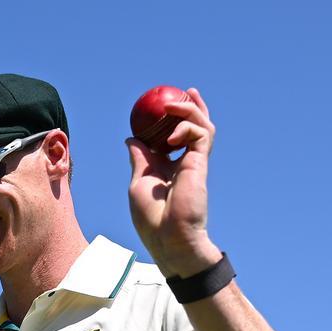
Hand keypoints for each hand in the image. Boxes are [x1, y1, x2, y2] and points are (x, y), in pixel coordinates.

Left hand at [126, 87, 220, 276]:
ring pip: (200, 125)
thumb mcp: (139, 183)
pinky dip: (187, 126)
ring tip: (173, 103)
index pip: (170, 138)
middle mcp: (182, 164)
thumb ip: (139, 159)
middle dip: (189, 108)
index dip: (168, 122)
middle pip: (191, 128)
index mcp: (167, 170)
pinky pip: (200, 133)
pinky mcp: (200, 163)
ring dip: (190, 109)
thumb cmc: (152, 218)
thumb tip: (131, 138)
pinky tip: (172, 136)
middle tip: (182, 93)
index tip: (159, 108)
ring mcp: (193, 163)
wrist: (169, 237)